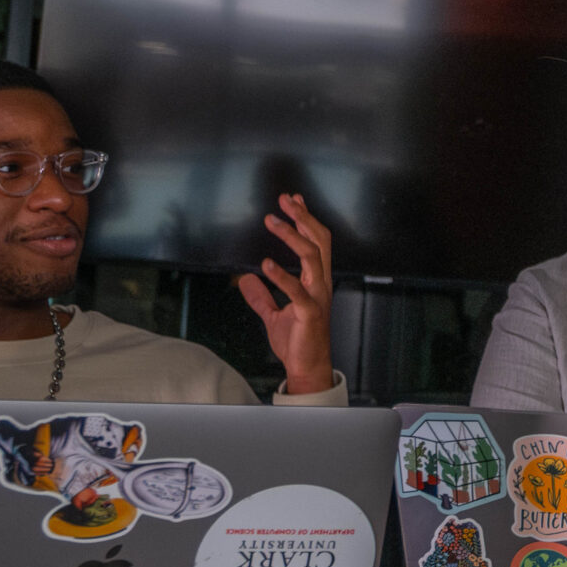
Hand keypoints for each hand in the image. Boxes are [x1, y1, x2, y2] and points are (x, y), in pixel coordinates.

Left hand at [237, 193, 334, 395]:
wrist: (306, 367)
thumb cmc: (297, 341)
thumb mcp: (274, 314)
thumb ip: (262, 296)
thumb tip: (245, 279)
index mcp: (316, 281)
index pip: (317, 241)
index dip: (306, 219)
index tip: (293, 200)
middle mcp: (320, 283)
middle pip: (319, 241)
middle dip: (303, 217)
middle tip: (285, 200)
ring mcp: (317, 296)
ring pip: (312, 256)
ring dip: (292, 235)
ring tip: (272, 221)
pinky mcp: (309, 313)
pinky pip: (298, 290)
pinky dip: (282, 275)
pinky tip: (266, 265)